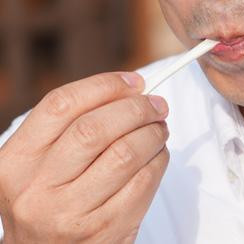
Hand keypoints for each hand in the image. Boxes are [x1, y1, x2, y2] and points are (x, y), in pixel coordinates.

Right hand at [0, 72, 168, 242]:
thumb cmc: (55, 196)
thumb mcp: (45, 162)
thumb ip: (77, 123)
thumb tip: (133, 89)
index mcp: (16, 160)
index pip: (61, 104)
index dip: (105, 85)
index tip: (135, 82)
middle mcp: (36, 189)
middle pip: (96, 128)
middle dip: (137, 108)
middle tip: (157, 105)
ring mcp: (69, 214)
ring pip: (125, 153)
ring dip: (153, 133)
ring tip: (159, 129)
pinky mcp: (103, 231)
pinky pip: (143, 182)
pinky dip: (159, 160)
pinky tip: (157, 155)